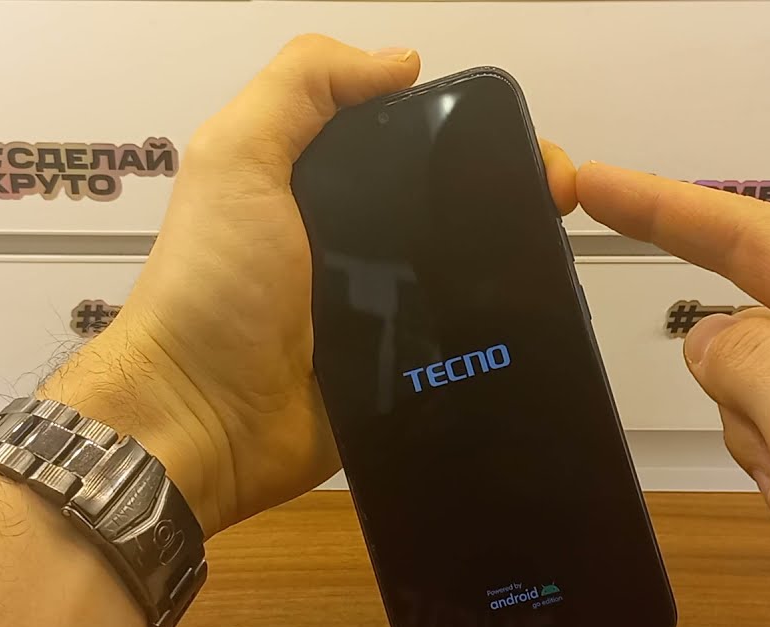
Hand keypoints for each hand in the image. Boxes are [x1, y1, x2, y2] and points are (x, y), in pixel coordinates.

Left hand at [41, 36, 577, 537]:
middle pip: (450, 203)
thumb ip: (299, 88)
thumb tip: (403, 62)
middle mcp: (354, 238)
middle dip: (512, 191)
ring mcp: (380, 307)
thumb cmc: (213, 284)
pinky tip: (545, 314)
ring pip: (465, 271)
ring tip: (566, 254)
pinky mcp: (398, 369)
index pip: (410, 139)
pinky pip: (459, 341)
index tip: (526, 138)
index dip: (468, 129)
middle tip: (562, 201)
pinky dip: (498, 327)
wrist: (204, 420)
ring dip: (518, 259)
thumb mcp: (236, 158)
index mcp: (320, 182)